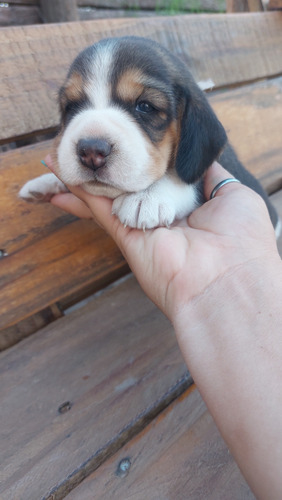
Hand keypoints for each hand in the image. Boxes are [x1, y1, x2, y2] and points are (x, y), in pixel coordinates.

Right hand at [46, 155, 277, 321]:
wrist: (227, 279)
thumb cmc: (241, 239)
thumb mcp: (235, 195)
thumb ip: (213, 175)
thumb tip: (202, 159)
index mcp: (189, 206)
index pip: (160, 176)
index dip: (145, 156)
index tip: (131, 135)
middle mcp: (162, 215)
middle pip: (130, 183)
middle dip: (111, 164)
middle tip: (92, 144)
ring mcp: (142, 226)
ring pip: (108, 193)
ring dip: (87, 172)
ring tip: (65, 149)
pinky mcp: (125, 236)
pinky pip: (98, 207)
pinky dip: (77, 187)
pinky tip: (60, 165)